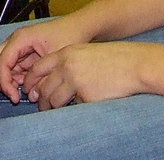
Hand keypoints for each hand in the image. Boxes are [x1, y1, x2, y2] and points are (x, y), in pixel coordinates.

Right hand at [0, 18, 91, 102]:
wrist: (80, 27)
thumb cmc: (69, 37)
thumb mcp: (55, 58)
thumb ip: (39, 76)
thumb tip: (29, 94)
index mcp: (20, 39)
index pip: (0, 63)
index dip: (3, 82)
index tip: (15, 97)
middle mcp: (14, 41)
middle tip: (14, 96)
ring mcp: (17, 47)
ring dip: (8, 82)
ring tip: (27, 92)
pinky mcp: (23, 53)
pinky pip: (12, 69)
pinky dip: (16, 80)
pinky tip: (31, 86)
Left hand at [19, 41, 153, 110]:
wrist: (133, 64)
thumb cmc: (111, 59)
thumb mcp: (84, 53)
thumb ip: (67, 62)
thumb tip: (50, 81)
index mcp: (65, 53)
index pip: (38, 68)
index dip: (30, 81)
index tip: (30, 90)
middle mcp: (67, 66)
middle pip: (43, 86)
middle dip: (40, 99)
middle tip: (41, 105)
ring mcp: (75, 80)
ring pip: (54, 99)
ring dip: (52, 107)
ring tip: (53, 110)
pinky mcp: (86, 95)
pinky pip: (74, 105)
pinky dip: (74, 107)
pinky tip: (79, 104)